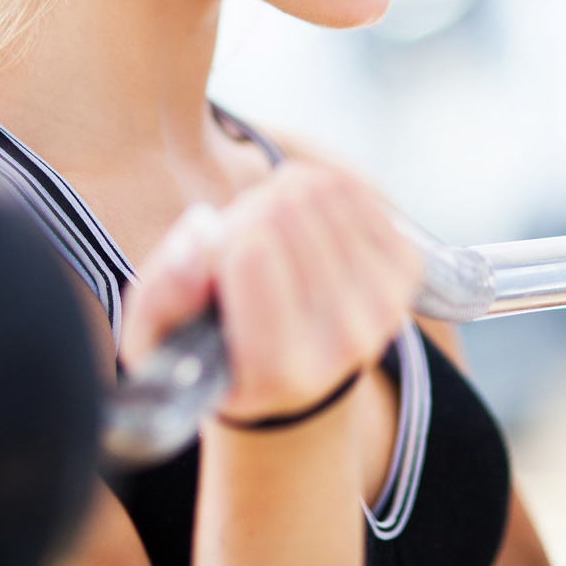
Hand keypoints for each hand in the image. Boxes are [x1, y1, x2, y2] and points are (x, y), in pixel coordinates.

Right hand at [119, 162, 423, 421]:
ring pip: (315, 189)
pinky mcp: (405, 270)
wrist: (292, 379)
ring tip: (265, 241)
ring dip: (275, 199)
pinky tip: (298, 228)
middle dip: (243, 215)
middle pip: (284, 211)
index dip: (219, 242)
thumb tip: (199, 239)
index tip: (212, 269)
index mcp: (279, 371)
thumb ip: (162, 293)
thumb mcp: (160, 343)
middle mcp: (344, 344)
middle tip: (236, 251)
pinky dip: (311, 190)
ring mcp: (384, 305)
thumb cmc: (215, 349)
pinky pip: (347, 186)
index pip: (253, 251)